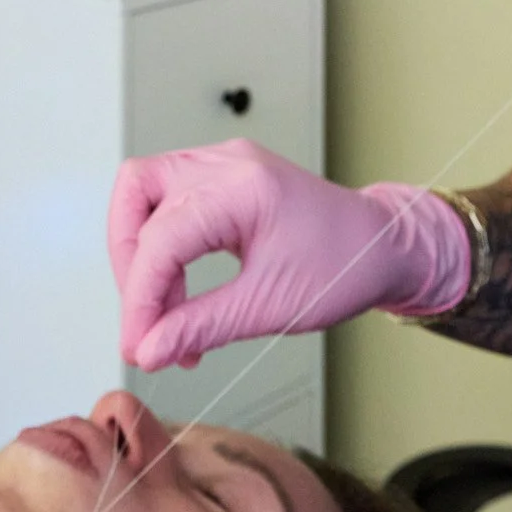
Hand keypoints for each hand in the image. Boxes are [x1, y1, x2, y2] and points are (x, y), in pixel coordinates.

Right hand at [107, 140, 470, 369]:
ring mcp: (223, 164)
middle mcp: (226, 163)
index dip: (140, 298)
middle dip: (131, 266)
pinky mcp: (222, 179)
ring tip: (167, 317)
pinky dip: (163, 248)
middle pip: (136, 196)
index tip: (138, 345)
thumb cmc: (344, 265)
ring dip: (142, 257)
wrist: (381, 247)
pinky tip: (180, 294)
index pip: (160, 238)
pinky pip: (168, 203)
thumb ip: (201, 326)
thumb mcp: (270, 306)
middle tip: (147, 323)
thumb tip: (148, 348)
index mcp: (243, 187)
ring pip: (143, 194)